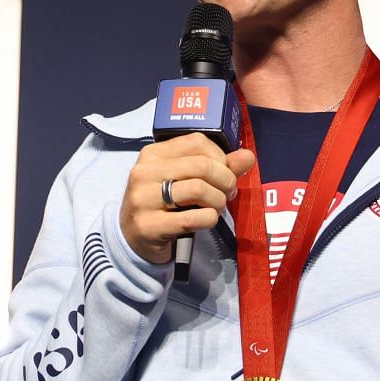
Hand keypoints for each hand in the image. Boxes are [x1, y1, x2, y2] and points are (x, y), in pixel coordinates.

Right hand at [119, 134, 256, 264]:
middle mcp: (144, 172)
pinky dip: (209, 219)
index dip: (220, 158)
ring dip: (218, 201)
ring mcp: (143, 199)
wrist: (132, 238)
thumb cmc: (162, 204)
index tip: (224, 173)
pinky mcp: (149, 225)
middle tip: (227, 194)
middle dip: (225, 180)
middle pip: (202, 166)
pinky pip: (194, 218)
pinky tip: (206, 221)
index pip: (197, 142)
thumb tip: (248, 156)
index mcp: (152, 154)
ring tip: (216, 208)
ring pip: (199, 190)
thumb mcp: (184, 180)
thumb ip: (217, 166)